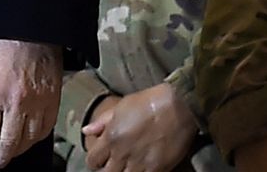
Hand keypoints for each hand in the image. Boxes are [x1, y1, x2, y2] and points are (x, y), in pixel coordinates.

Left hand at [0, 39, 62, 168]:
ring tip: (14, 150)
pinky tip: (32, 137)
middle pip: (9, 143)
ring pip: (30, 138)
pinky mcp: (53, 98)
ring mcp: (37, 102)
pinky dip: (38, 136)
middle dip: (1, 156)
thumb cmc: (2, 46)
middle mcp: (15, 103)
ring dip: (20, 149)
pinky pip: (47, 126)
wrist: (30, 29)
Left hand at [82, 83, 196, 171]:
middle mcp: (121, 154)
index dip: (96, 160)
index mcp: (111, 138)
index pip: (92, 160)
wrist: (179, 105)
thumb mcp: (122, 105)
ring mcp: (139, 163)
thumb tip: (87, 131)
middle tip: (115, 164)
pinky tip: (143, 168)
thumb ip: (102, 121)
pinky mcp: (155, 169)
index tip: (102, 157)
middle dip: (108, 170)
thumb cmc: (150, 101)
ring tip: (130, 166)